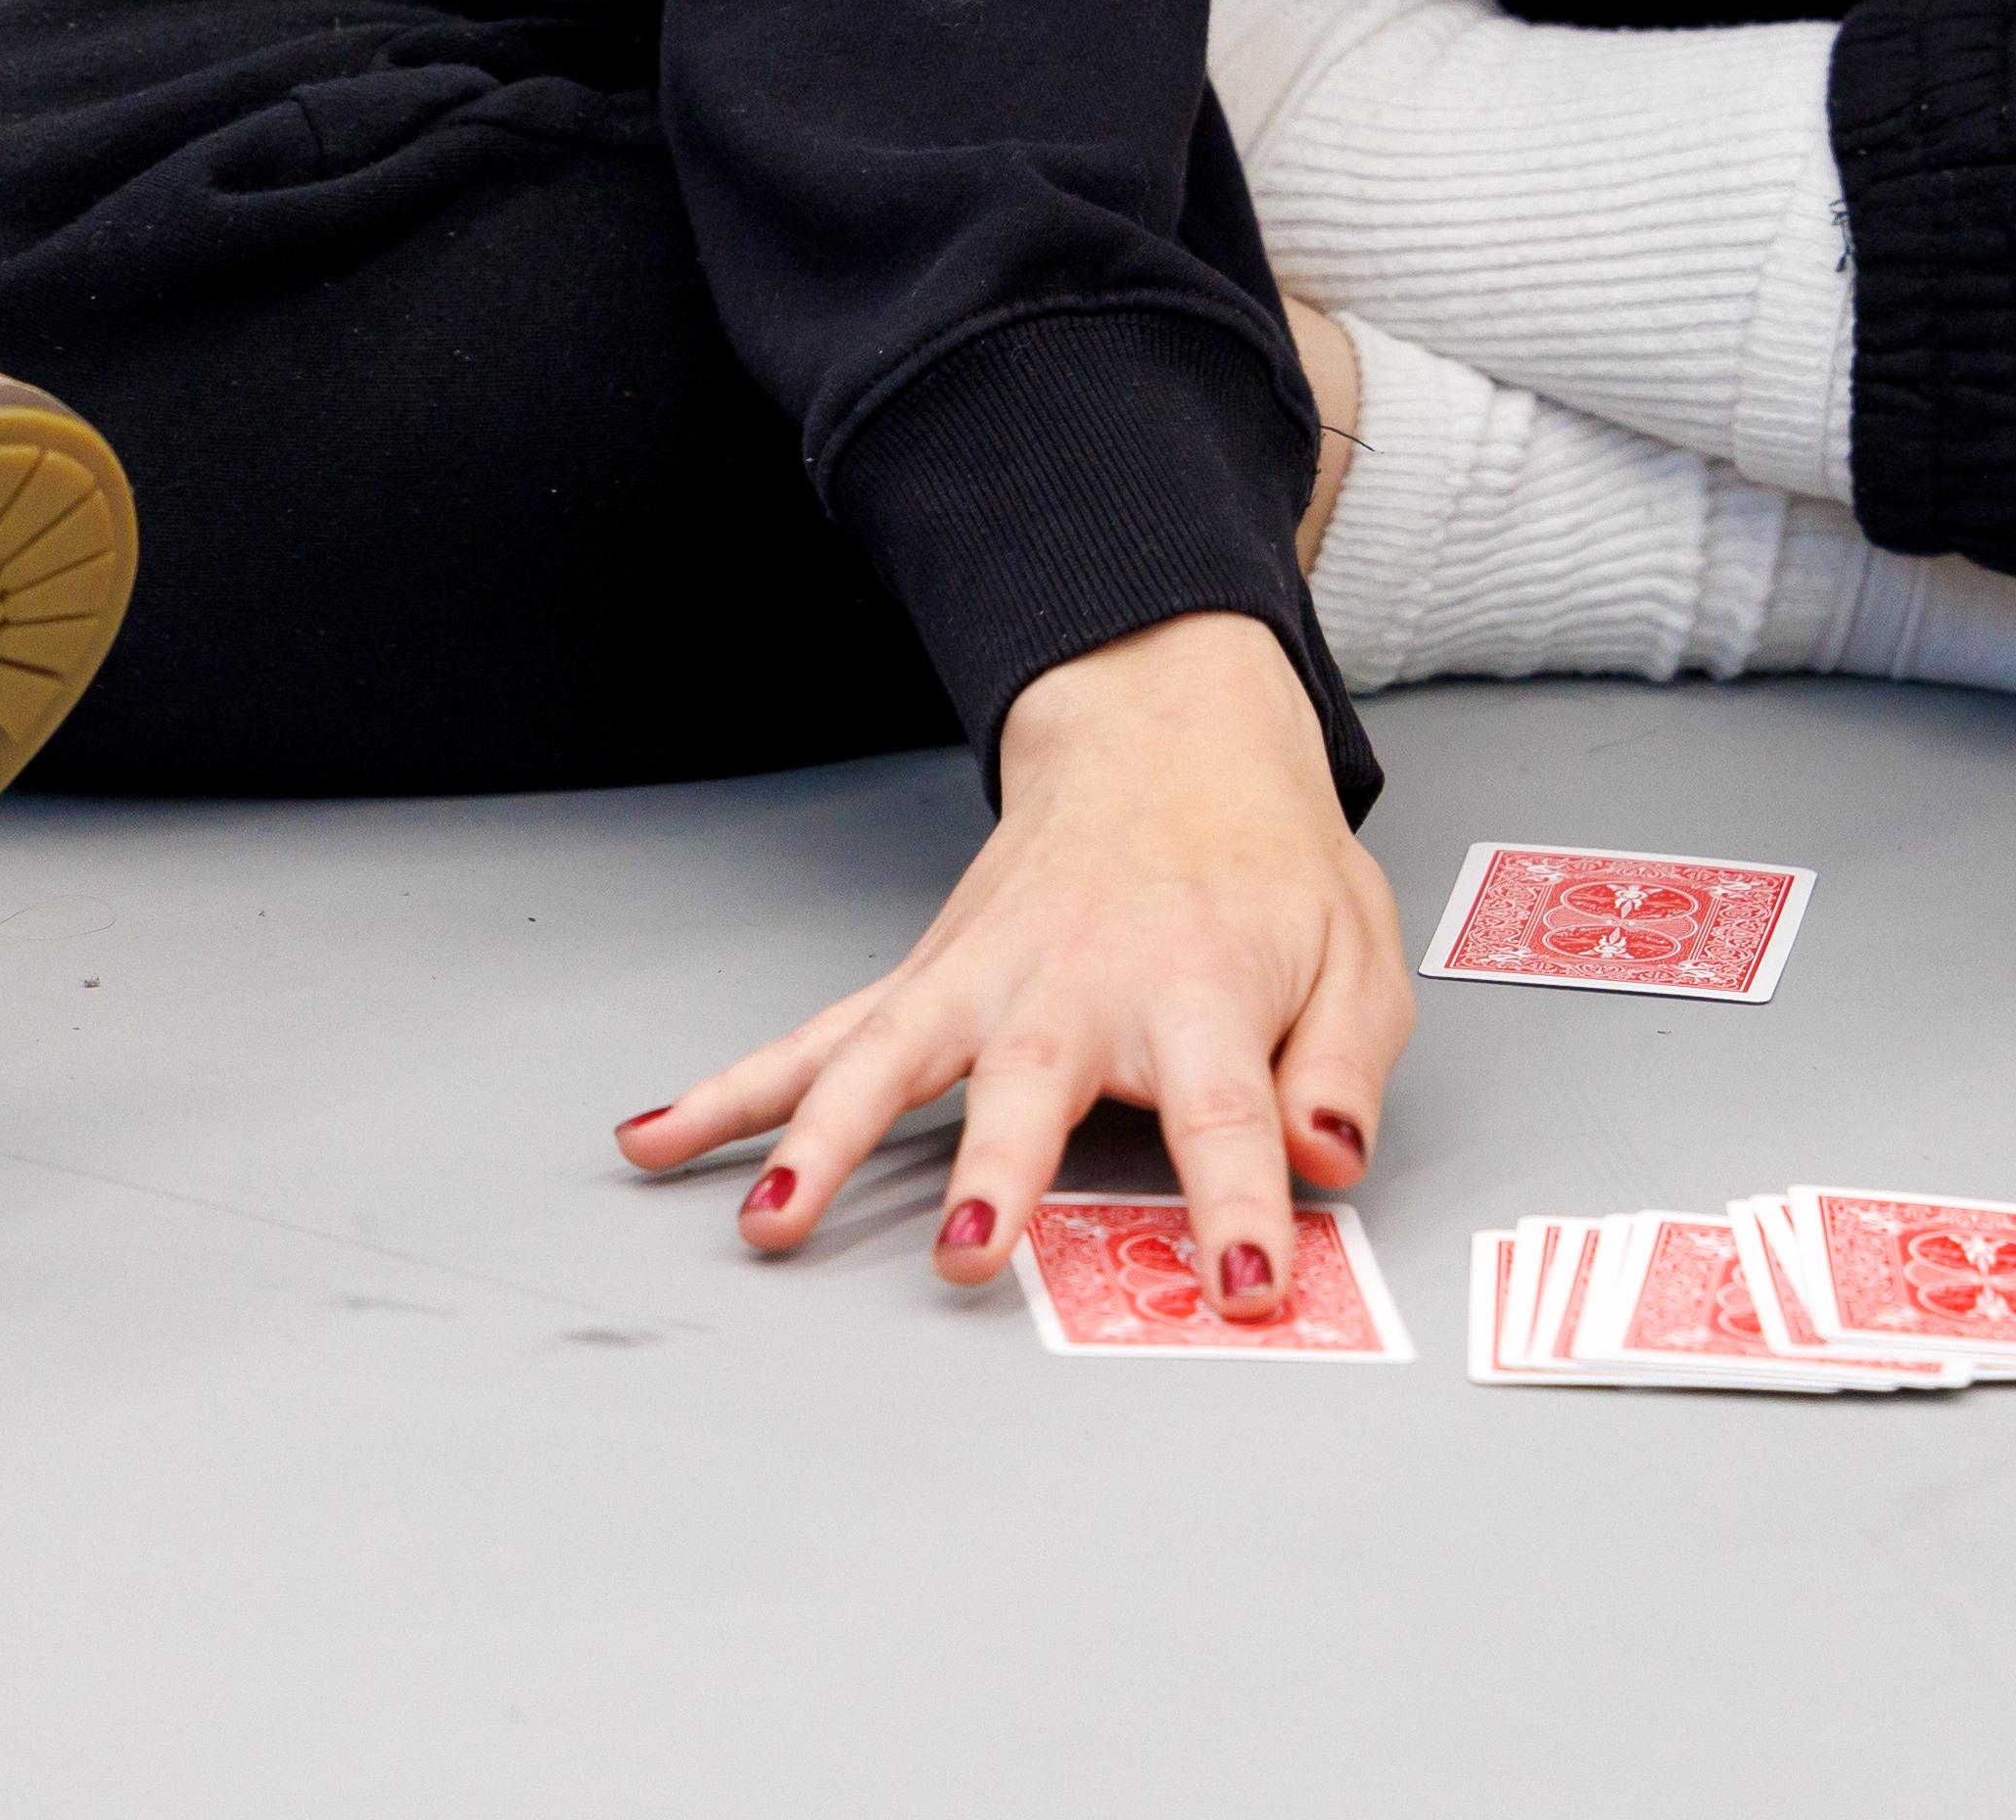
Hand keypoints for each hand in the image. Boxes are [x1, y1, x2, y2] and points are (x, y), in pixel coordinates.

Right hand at [612, 608, 1410, 1321]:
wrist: (1166, 730)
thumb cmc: (1264, 864)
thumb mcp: (1357, 948)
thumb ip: (1348, 1063)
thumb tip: (1332, 1159)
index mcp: (1201, 986)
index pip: (1231, 1111)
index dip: (1242, 1201)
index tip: (1244, 1284)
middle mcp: (1077, 984)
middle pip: (1029, 1084)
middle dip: (997, 1172)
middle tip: (969, 1256)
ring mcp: (982, 980)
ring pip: (886, 1060)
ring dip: (823, 1140)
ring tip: (770, 1222)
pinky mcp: (925, 979)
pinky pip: (818, 1038)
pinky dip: (733, 1088)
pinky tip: (659, 1136)